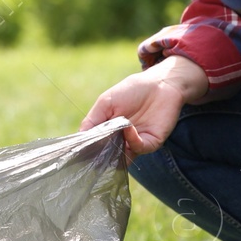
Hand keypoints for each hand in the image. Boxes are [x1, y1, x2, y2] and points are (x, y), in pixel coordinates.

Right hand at [79, 56, 208, 154]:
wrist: (161, 83)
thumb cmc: (132, 90)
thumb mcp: (106, 102)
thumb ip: (93, 120)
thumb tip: (80, 137)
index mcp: (109, 132)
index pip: (96, 146)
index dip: (88, 150)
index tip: (80, 151)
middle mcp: (122, 141)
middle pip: (108, 156)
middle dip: (101, 155)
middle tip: (93, 152)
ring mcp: (137, 143)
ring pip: (123, 157)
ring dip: (116, 150)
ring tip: (110, 139)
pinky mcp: (151, 143)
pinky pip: (139, 148)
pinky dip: (132, 140)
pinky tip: (127, 127)